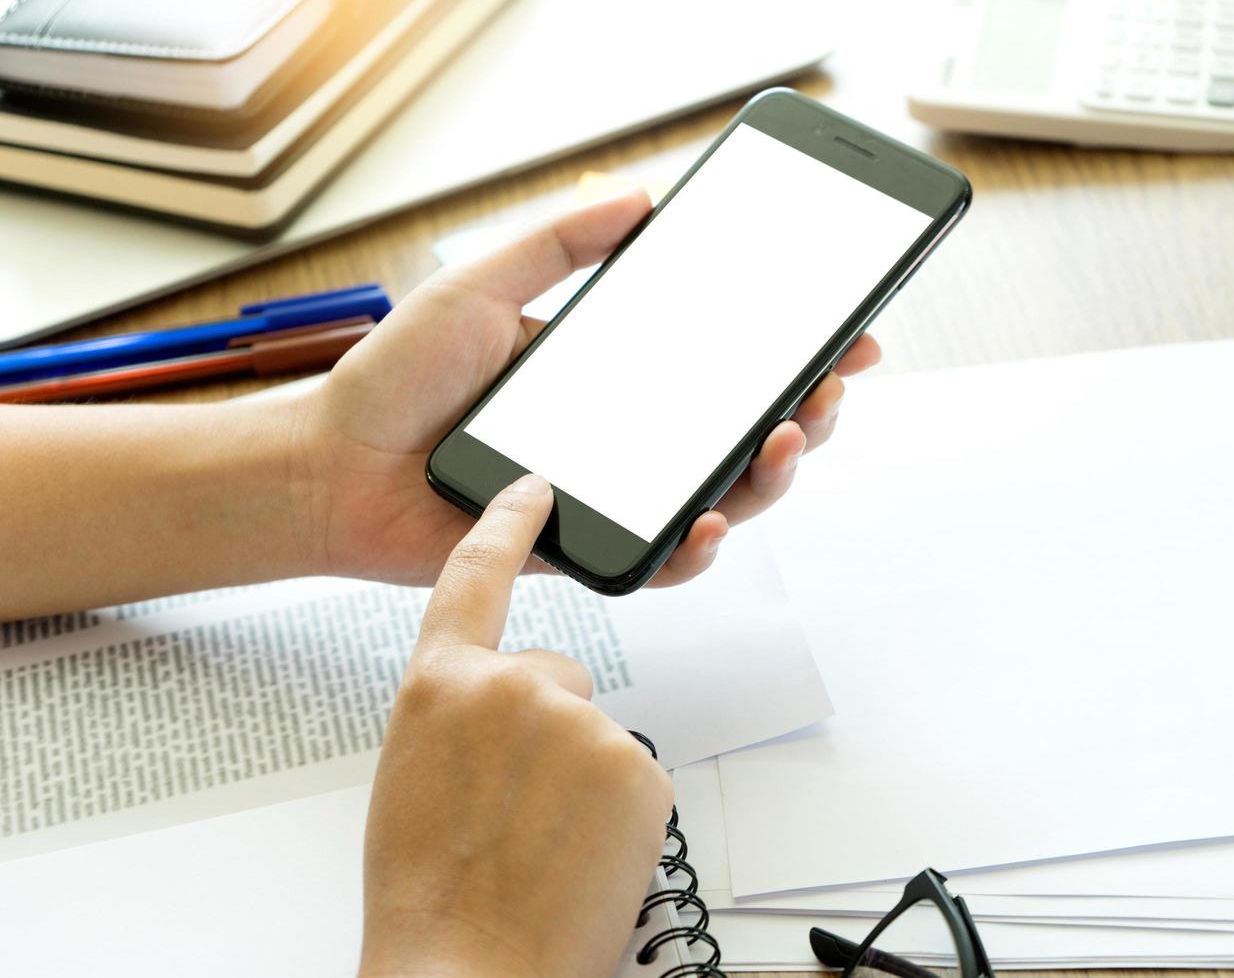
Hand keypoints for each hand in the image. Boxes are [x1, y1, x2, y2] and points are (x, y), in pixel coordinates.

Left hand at [293, 189, 881, 586]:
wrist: (328, 467)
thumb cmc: (394, 380)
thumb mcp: (481, 286)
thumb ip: (560, 244)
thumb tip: (641, 197)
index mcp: (615, 374)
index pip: (725, 363)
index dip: (793, 352)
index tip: (847, 332)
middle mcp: (626, 436)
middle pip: (744, 434)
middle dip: (807, 414)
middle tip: (827, 390)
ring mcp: (611, 495)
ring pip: (722, 498)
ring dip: (773, 476)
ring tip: (789, 440)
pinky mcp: (582, 549)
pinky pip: (659, 561)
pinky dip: (698, 550)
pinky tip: (714, 522)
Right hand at [360, 473, 672, 977]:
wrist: (466, 972)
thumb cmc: (428, 894)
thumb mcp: (413, 778)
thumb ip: (459, 718)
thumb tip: (502, 712)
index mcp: (441, 685)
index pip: (476, 577)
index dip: (506, 525)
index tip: (534, 487)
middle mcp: (513, 688)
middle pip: (558, 676)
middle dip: (548, 729)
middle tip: (517, 806)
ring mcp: (582, 725)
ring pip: (597, 736)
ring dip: (580, 780)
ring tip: (539, 844)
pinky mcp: (637, 768)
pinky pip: (634, 778)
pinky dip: (617, 813)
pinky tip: (577, 855)